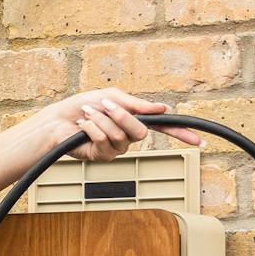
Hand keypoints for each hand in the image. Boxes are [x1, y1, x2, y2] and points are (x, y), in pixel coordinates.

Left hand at [0, 88, 204, 193]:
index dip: (181, 134)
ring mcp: (115, 149)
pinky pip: (105, 143)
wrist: (54, 121)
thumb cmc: (80, 107)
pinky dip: (93, 129)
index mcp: (133, 119)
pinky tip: (82, 127)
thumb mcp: (110, 97)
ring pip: (122, 137)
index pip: (163, 128)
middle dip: (122, 116)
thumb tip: (162, 107)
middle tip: (105, 106)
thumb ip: (136, 104)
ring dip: (102, 120)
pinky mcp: (101, 158)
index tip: (199, 140)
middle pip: (141, 132)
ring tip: (87, 115)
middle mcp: (128, 136)